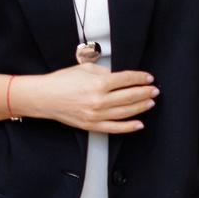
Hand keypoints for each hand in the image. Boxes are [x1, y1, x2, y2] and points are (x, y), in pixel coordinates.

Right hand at [16, 64, 156, 132]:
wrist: (44, 97)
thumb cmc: (61, 82)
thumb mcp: (84, 69)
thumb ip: (104, 72)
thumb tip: (119, 76)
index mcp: (98, 83)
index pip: (126, 79)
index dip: (140, 78)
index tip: (148, 78)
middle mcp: (99, 100)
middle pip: (130, 96)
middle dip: (145, 92)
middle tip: (154, 90)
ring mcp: (96, 115)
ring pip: (126, 112)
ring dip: (141, 107)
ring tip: (150, 103)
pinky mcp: (92, 125)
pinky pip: (115, 128)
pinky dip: (129, 127)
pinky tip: (138, 123)